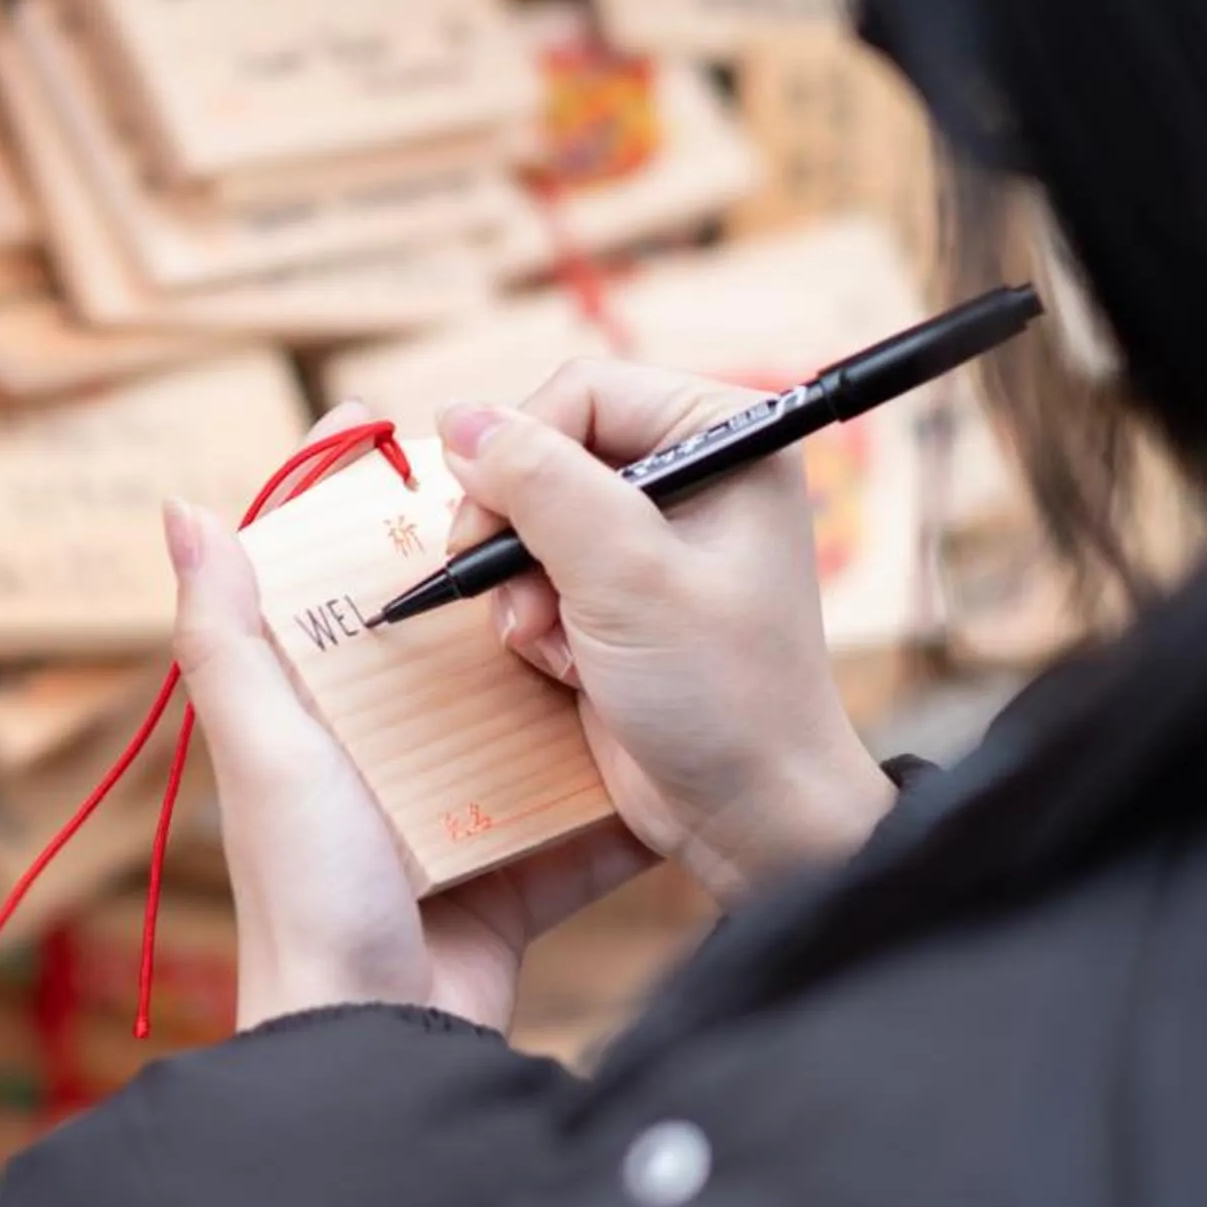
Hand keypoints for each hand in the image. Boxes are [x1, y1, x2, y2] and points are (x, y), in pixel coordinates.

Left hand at [168, 405, 656, 1035]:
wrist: (381, 1042)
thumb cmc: (308, 895)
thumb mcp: (266, 751)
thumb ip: (227, 638)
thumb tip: (184, 505)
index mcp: (307, 720)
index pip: (324, 583)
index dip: (353, 505)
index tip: (404, 425)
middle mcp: (374, 758)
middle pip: (437, 636)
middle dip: (491, 567)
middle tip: (554, 491)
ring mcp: (450, 815)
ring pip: (518, 711)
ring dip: (567, 659)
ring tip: (626, 580)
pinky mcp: (516, 873)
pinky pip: (577, 807)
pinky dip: (617, 773)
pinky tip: (671, 712)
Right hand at [437, 362, 896, 904]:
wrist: (748, 815)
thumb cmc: (723, 694)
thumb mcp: (625, 577)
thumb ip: (541, 486)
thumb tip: (458, 418)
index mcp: (726, 438)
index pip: (582, 391)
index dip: (522, 450)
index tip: (489, 525)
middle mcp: (693, 473)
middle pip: (546, 450)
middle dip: (517, 529)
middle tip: (511, 590)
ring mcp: (653, 536)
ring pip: (528, 516)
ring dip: (520, 586)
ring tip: (553, 643)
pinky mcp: (620, 592)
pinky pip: (534, 572)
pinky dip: (531, 619)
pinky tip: (567, 664)